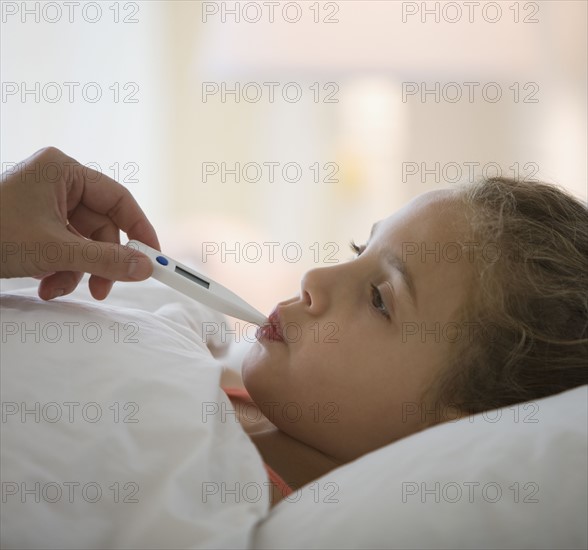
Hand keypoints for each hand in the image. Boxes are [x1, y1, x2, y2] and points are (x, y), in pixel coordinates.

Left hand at [1, 147, 160, 299]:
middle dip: (99, 262)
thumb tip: (146, 268)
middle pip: (102, 227)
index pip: (120, 200)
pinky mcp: (36, 224)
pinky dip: (60, 270)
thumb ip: (105, 260)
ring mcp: (46, 204)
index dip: (140, 231)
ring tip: (55, 289)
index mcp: (65, 172)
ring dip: (76, 271)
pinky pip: (65, 248)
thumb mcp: (53, 251)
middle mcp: (59, 183)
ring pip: (83, 243)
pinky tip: (44, 285)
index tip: (153, 259)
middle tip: (103, 290)